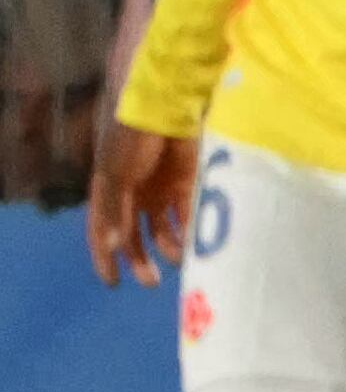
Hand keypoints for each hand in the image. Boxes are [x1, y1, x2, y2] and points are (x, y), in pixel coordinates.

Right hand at [86, 121, 194, 285]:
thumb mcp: (114, 174)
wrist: (164, 107)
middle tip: (151, 282)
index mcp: (108, 193)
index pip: (103, 232)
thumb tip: (113, 246)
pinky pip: (186, 213)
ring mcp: (159, 189)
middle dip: (142, 259)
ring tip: (180, 262)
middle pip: (134, 236)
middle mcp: (133, 195)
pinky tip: (196, 244)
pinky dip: (189, 229)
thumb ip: (112, 210)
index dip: (106, 258)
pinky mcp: (186, 182)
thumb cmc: (130, 139)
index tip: (113, 283)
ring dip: (170, 247)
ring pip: (162, 228)